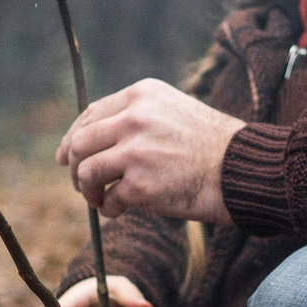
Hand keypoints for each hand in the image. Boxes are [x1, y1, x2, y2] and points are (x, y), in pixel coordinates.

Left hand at [57, 79, 240, 223]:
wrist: (241, 169)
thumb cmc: (211, 146)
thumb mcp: (173, 112)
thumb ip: (137, 118)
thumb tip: (94, 141)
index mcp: (141, 95)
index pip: (90, 114)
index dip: (72, 138)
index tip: (65, 157)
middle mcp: (134, 118)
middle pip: (80, 142)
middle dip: (75, 167)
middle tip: (82, 185)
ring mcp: (136, 151)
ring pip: (86, 171)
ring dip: (88, 190)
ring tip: (100, 200)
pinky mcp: (140, 185)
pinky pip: (108, 200)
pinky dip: (109, 209)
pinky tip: (120, 210)